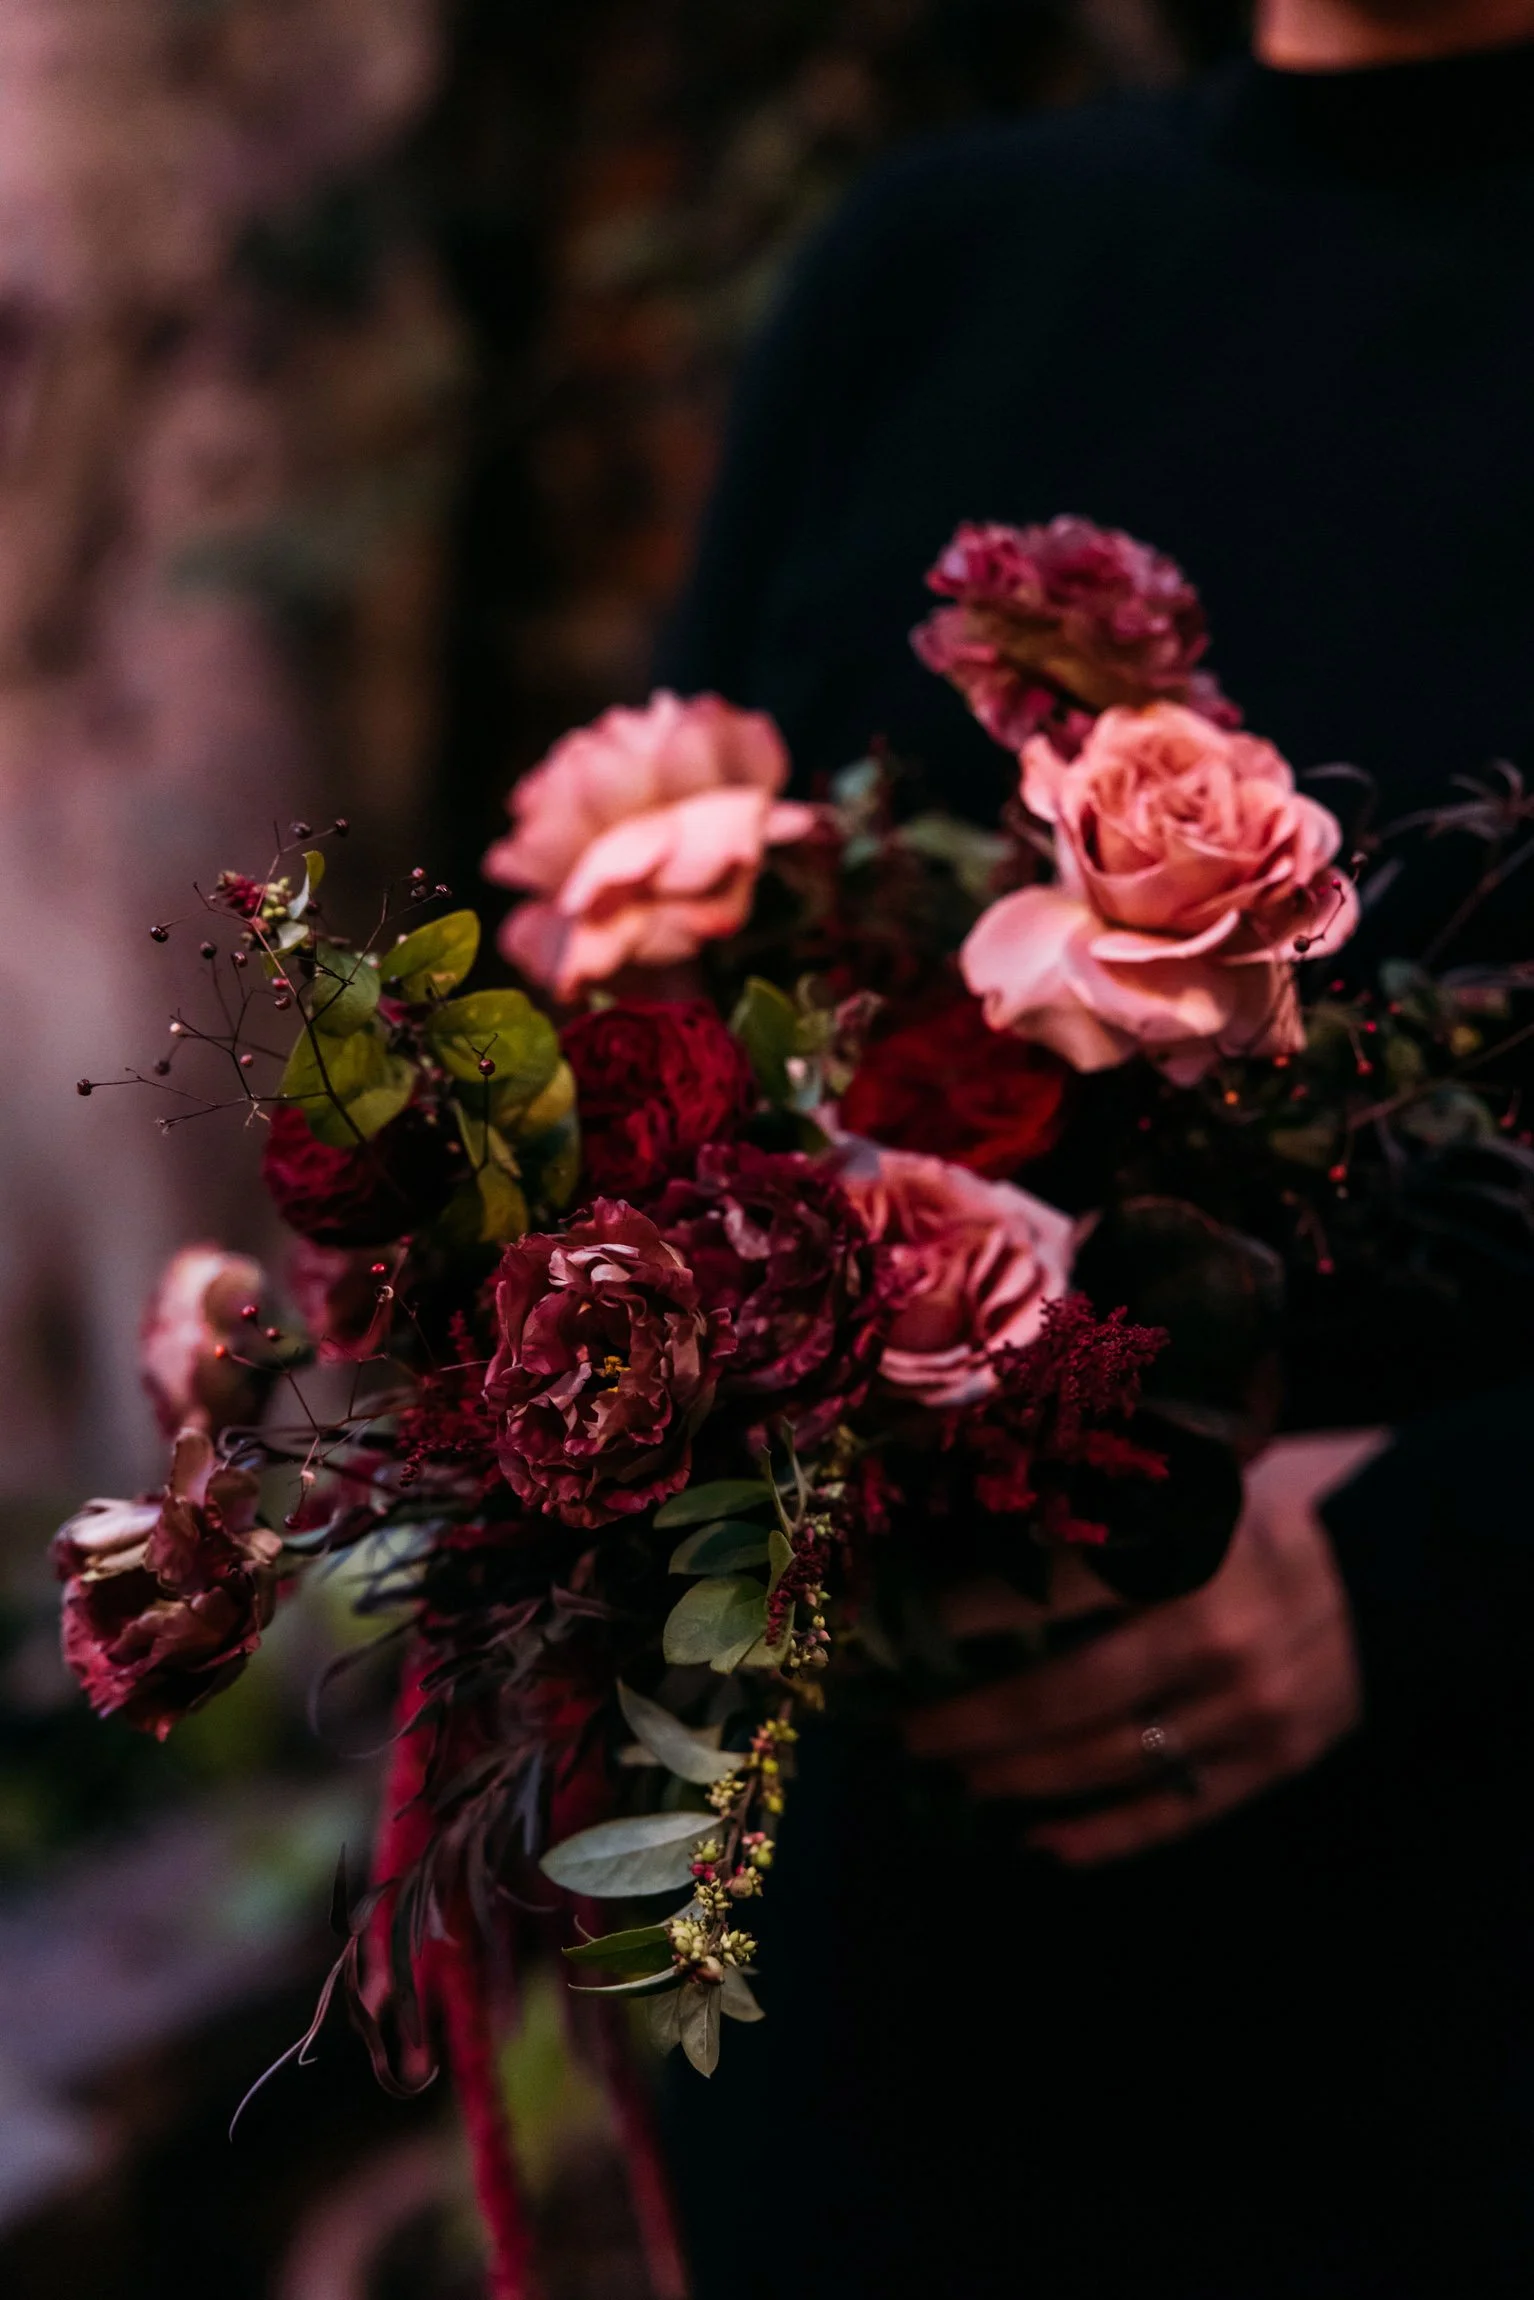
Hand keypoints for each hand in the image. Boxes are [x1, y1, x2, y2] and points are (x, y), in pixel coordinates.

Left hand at [904, 1428, 1387, 1865]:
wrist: (1397, 1560)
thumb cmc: (1268, 1503)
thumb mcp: (1190, 1478)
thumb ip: (1099, 1499)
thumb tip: (961, 1512)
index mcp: (1185, 1550)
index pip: (1041, 1595)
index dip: (954, 1622)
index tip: (888, 1632)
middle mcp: (1215, 1637)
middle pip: (1060, 1697)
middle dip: (968, 1721)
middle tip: (902, 1730)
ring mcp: (1250, 1710)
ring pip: (1107, 1762)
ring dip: (1017, 1779)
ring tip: (952, 1778)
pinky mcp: (1279, 1761)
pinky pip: (1176, 1813)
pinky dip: (1102, 1836)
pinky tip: (1038, 1843)